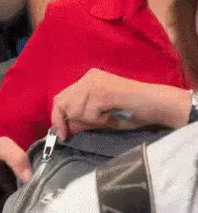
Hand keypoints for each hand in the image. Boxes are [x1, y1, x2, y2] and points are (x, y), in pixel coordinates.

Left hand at [51, 69, 189, 138]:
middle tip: (81, 130)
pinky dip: (99, 120)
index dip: (58, 117)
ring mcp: (93, 83)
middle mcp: (87, 77)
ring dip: (89, 120)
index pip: (62, 97)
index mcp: (87, 80)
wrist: (155, 104)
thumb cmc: (132, 111)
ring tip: (108, 118)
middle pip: (63, 101)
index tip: (61, 134)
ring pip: (75, 109)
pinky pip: (89, 112)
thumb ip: (84, 119)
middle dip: (69, 120)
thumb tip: (66, 127)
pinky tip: (112, 116)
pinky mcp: (101, 91)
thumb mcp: (102, 116)